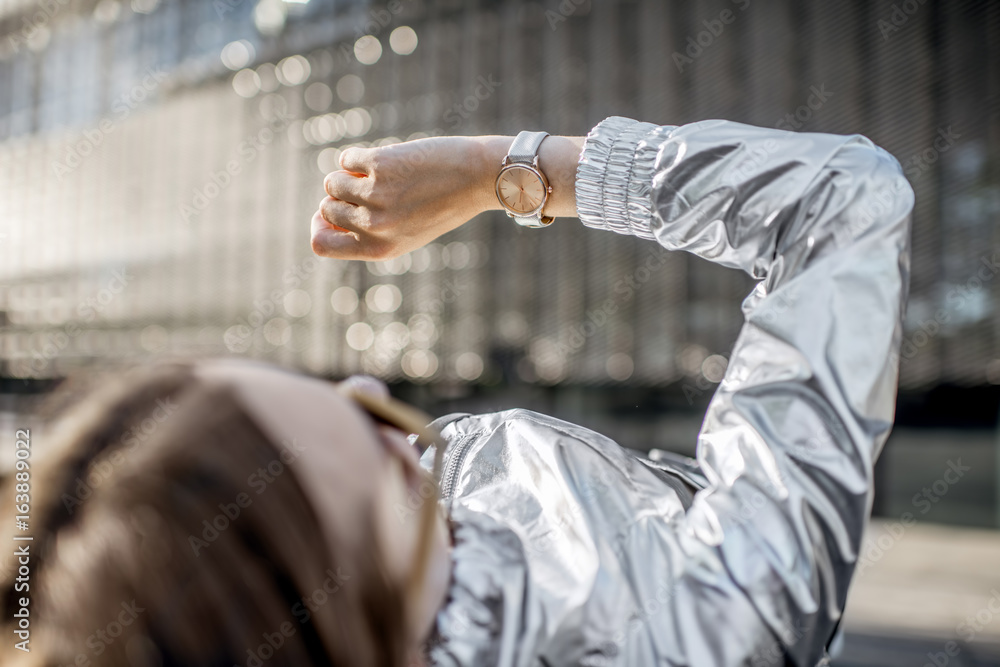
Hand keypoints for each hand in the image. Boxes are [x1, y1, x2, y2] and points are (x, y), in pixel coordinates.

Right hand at [311, 136, 500, 260]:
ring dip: (349, 175)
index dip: (320, 228)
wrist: (478, 177)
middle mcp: (375, 226)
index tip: (330, 215)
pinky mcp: (379, 165)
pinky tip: (385, 159)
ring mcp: (375, 195)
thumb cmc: (443, 205)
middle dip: (339, 197)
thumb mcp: (407, 232)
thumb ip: (369, 231)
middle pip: (325, 209)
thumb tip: (324, 213)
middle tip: (367, 188)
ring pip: (332, 182)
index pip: (320, 246)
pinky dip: (359, 157)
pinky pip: (347, 159)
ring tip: (378, 174)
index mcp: (380, 249)